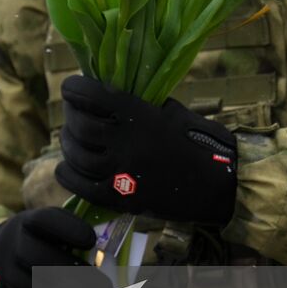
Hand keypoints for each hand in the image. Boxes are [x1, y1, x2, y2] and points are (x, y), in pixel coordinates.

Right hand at [0, 207, 106, 287]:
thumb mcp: (48, 232)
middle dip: (77, 278)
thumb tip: (105, 260)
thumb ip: (72, 241)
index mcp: (26, 223)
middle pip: (40, 260)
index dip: (69, 229)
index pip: (46, 220)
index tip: (91, 242)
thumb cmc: (35, 246)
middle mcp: (8, 245)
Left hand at [56, 75, 237, 224]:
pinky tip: (65, 167)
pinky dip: (68, 174)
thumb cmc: (202, 142)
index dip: (74, 88)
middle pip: (80, 126)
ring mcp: (121, 174)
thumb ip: (140, 104)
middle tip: (73, 113)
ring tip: (71, 138)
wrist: (221, 186)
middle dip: (71, 116)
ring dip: (69, 144)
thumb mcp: (172, 112)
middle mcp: (126, 143)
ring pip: (78, 156)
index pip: (91, 95)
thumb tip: (109, 96)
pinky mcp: (121, 200)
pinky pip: (81, 186)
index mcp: (139, 116)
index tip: (70, 87)